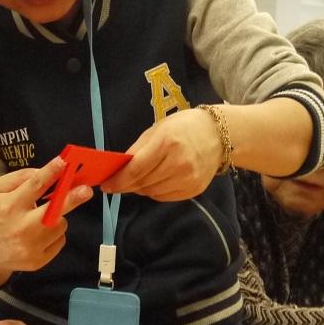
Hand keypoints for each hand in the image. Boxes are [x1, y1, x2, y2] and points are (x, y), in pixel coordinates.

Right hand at [0, 157, 92, 282]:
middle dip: (72, 199)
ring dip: (57, 217)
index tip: (65, 162)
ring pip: (60, 225)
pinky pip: (59, 241)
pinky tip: (40, 234)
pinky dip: (54, 234)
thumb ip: (19, 178)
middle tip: (86, 190)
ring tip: (42, 218)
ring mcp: (31, 247)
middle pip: (54, 211)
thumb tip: (44, 171)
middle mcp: (21, 227)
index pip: (34, 185)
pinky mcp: (38, 261)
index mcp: (9, 206)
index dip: (51, 172)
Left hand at [102, 108, 220, 200]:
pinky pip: (165, 197)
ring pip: (152, 193)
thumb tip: (119, 169)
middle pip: (143, 183)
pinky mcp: (194, 189)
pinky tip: (153, 183)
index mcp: (167, 143)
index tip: (106, 186)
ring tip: (136, 181)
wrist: (218, 135)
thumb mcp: (158, 129)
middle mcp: (179, 163)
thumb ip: (138, 150)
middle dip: (126, 186)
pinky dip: (154, 192)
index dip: (118, 180)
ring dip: (140, 189)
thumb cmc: (183, 127)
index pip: (136, 169)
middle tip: (116, 185)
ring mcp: (188, 178)